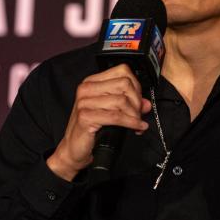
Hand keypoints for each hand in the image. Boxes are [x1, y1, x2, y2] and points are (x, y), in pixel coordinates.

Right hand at [47, 64, 149, 180]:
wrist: (73, 148)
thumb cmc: (90, 129)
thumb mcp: (110, 112)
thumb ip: (128, 104)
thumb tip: (146, 104)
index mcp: (92, 82)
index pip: (122, 71)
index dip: (136, 86)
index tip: (138, 100)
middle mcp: (86, 89)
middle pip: (124, 84)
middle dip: (136, 101)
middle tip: (138, 114)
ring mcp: (84, 102)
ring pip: (122, 100)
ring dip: (134, 114)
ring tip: (136, 123)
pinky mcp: (85, 117)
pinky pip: (116, 116)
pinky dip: (131, 123)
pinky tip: (136, 128)